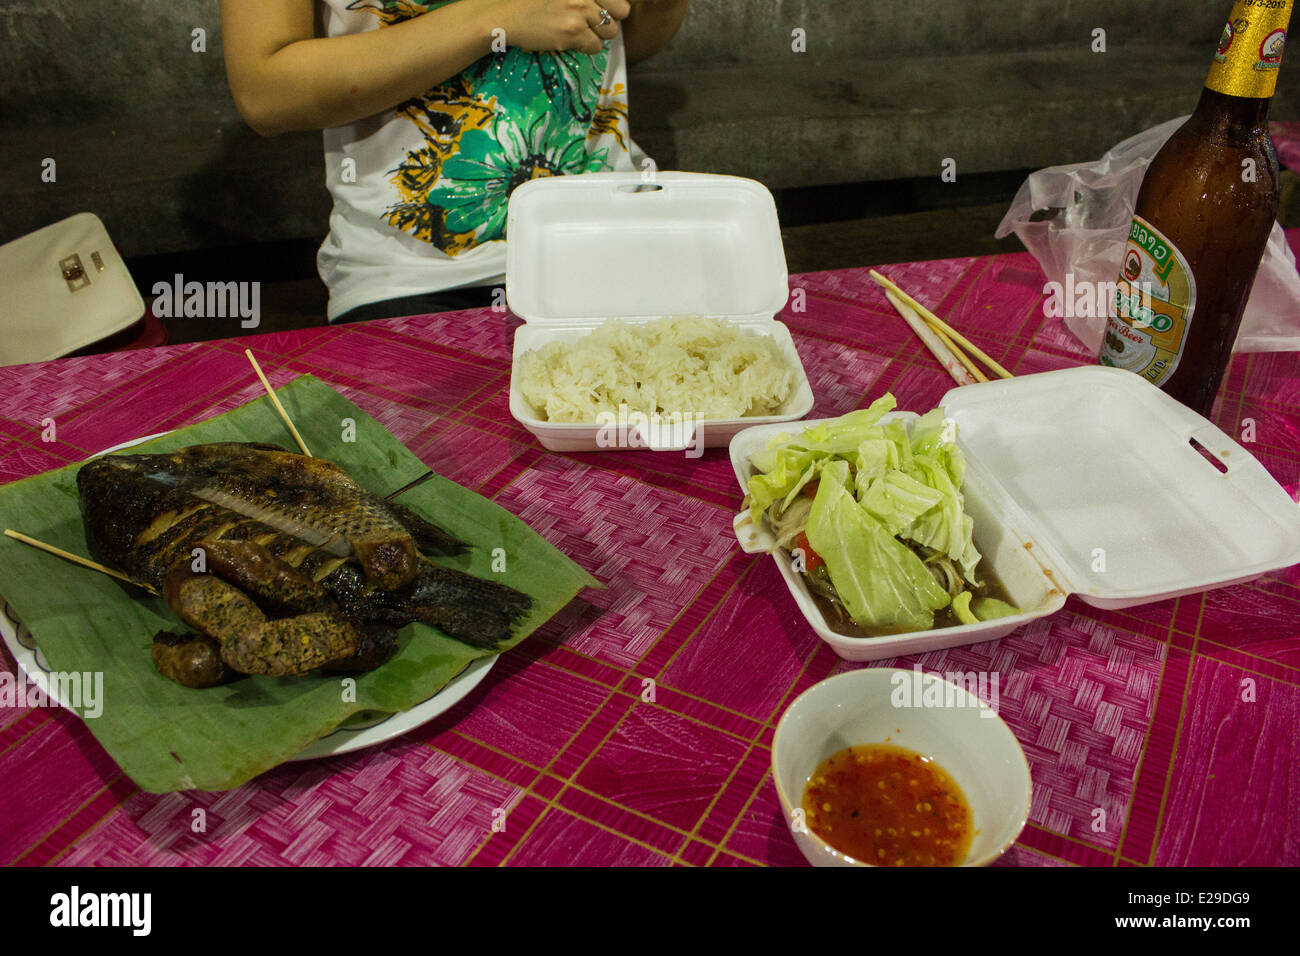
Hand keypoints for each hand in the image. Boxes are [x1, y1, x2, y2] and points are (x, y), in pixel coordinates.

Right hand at [489, 0, 631, 54]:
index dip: (613, 4)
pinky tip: (568, 38)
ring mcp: (579, 10)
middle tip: (591, 21)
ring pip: (610, 31)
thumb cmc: (533, 1)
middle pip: (621, 11)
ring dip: (597, 34)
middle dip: (609, 18)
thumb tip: (620, 6)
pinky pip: (595, 46)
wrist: (507, 15)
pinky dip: (585, 47)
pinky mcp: (573, 31)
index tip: (600, 9)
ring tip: (577, 30)